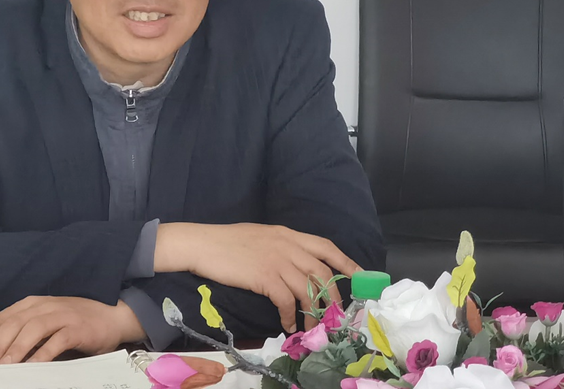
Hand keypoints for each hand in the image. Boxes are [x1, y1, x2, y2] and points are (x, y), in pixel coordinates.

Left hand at [0, 296, 144, 367]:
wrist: (113, 317)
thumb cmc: (75, 323)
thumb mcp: (47, 323)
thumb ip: (25, 335)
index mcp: (32, 303)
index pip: (1, 319)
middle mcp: (44, 305)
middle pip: (13, 323)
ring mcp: (62, 314)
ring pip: (32, 329)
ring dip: (15, 349)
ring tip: (2, 367)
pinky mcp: (78, 327)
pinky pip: (57, 340)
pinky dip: (42, 354)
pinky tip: (32, 367)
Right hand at [154, 223, 359, 332]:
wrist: (202, 244)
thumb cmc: (228, 241)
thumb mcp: (262, 237)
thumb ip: (282, 247)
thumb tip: (297, 267)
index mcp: (288, 234)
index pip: (326, 247)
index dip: (346, 263)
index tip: (361, 278)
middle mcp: (287, 245)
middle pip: (322, 272)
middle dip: (333, 297)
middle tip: (333, 316)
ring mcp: (276, 260)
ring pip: (308, 290)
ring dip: (313, 314)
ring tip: (311, 329)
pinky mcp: (264, 277)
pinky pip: (286, 301)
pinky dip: (290, 317)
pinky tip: (287, 325)